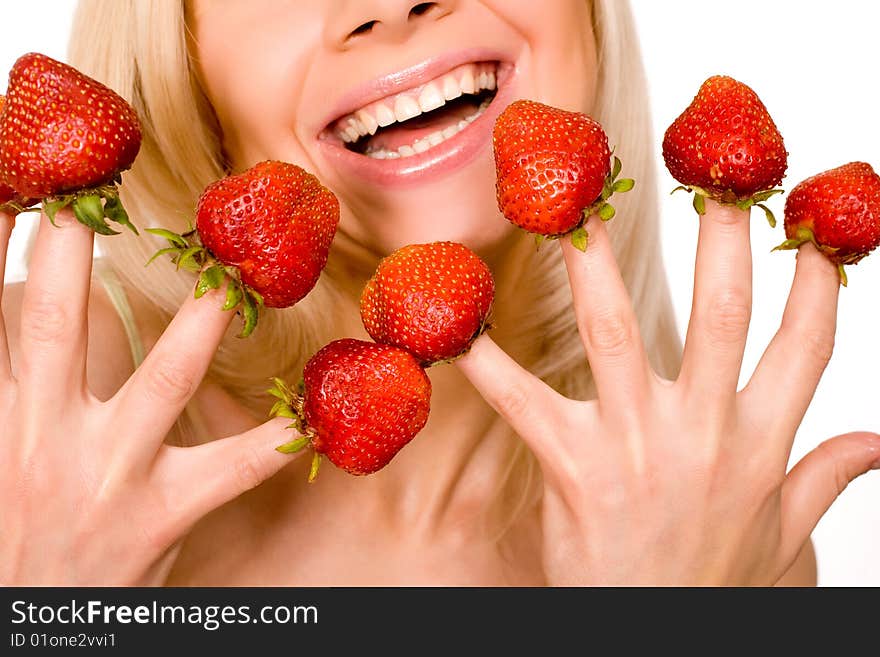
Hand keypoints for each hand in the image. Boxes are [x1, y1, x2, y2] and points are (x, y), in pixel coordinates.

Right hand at [0, 209, 298, 584]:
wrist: (23, 624)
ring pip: (163, 379)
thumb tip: (3, 313)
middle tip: (98, 182)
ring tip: (238, 271)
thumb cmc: (9, 534)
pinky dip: (276, 442)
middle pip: (52, 323)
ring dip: (203, 320)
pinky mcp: (159, 516)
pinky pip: (232, 470)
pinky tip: (319, 416)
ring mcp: (107, 474)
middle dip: (67, 249)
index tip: (21, 185)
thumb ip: (6, 389)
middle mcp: (42, 434)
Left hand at [458, 203, 879, 584]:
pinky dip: (487, 360)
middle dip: (721, 238)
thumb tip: (876, 444)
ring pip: (617, 334)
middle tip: (710, 169)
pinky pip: (523, 400)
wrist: (656, 642)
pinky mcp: (572, 466)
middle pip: (722, 316)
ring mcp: (635, 445)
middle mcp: (704, 432)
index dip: (814, 280)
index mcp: (761, 444)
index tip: (815, 223)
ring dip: (593, 265)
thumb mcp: (783, 537)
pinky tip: (456, 324)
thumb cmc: (712, 584)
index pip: (804, 345)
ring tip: (574, 206)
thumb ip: (824, 479)